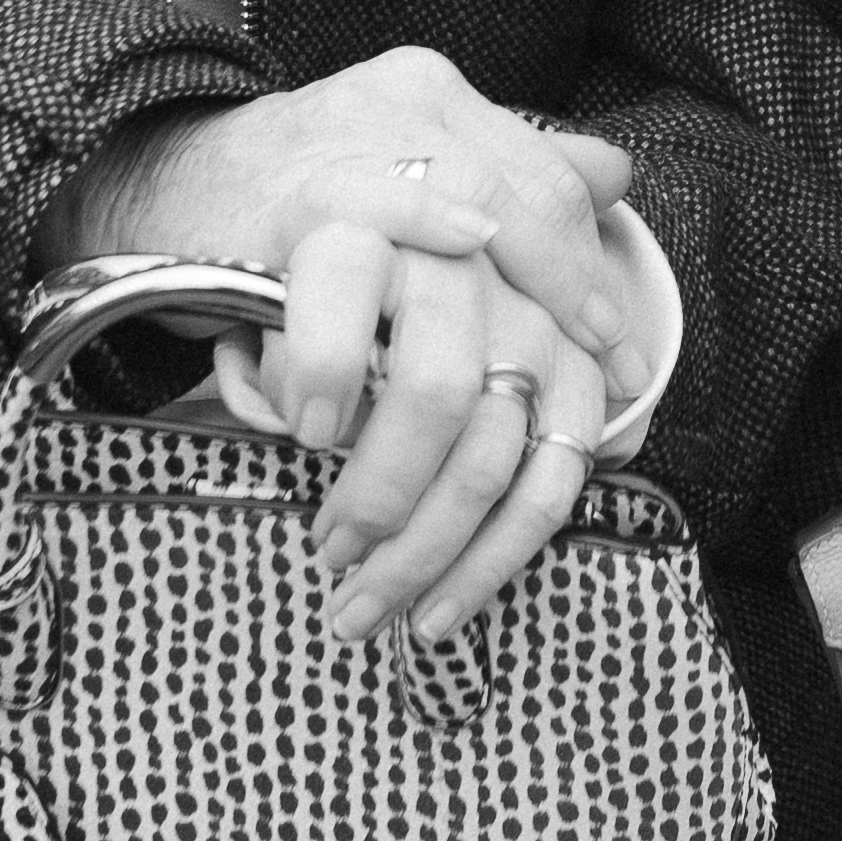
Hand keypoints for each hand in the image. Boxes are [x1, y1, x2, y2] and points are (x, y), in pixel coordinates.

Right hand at [75, 43, 642, 388]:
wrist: (151, 178)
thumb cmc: (290, 195)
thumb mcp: (403, 166)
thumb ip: (504, 168)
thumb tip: (617, 178)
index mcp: (436, 96)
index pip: (547, 179)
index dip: (589, 274)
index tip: (620, 358)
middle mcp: (399, 106)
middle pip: (518, 209)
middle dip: (562, 308)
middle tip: (574, 404)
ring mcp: (341, 153)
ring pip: (451, 244)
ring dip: (464, 360)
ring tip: (488, 416)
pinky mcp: (280, 209)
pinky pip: (339, 275)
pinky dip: (347, 348)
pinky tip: (345, 409)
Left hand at [206, 268, 619, 644]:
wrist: (423, 239)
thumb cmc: (322, 287)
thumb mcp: (268, 285)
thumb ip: (262, 348)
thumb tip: (275, 417)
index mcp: (372, 227)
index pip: (347, 274)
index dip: (325, 357)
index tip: (302, 434)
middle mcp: (463, 269)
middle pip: (436, 390)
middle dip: (379, 491)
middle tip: (328, 550)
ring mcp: (534, 326)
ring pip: (491, 457)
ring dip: (423, 552)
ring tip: (359, 609)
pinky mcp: (578, 380)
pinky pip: (549, 487)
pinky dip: (491, 563)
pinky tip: (434, 613)